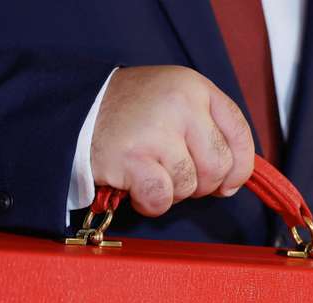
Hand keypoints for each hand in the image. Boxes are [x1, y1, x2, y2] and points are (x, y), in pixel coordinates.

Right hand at [90, 66, 254, 216]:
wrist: (73, 112)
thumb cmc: (126, 115)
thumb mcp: (172, 102)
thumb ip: (206, 131)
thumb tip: (231, 182)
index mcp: (194, 87)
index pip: (239, 133)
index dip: (240, 167)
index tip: (228, 182)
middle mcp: (180, 104)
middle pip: (219, 165)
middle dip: (202, 184)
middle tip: (176, 176)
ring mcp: (156, 131)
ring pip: (190, 185)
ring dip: (172, 192)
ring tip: (149, 173)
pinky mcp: (133, 158)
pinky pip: (162, 198)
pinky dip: (151, 203)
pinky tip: (137, 188)